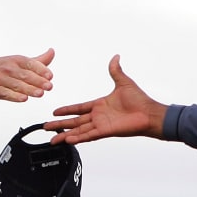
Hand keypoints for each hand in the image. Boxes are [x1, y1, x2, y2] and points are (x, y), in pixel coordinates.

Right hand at [0, 48, 54, 107]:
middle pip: (25, 75)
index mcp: (16, 60)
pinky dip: (14, 96)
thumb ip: (37, 61)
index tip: (50, 76)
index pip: (30, 64)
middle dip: (38, 81)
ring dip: (29, 89)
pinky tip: (23, 98)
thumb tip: (52, 52)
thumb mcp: (18, 61)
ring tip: (40, 93)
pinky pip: (5, 93)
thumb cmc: (0, 67)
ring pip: (17, 85)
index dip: (41, 70)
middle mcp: (8, 68)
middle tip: (49, 86)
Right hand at [46, 54, 166, 143]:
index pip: (79, 108)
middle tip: (46, 127)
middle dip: (59, 125)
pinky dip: (78, 138)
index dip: (67, 110)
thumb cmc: (140, 100)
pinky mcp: (106, 131)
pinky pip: (89, 135)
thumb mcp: (124, 82)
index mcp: (100, 105)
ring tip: (52, 139)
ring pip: (78, 131)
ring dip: (65, 135)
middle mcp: (98, 116)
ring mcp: (101, 125)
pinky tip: (68, 140)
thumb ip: (115, 70)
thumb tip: (115, 57)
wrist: (150, 113)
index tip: (55, 112)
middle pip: (74, 121)